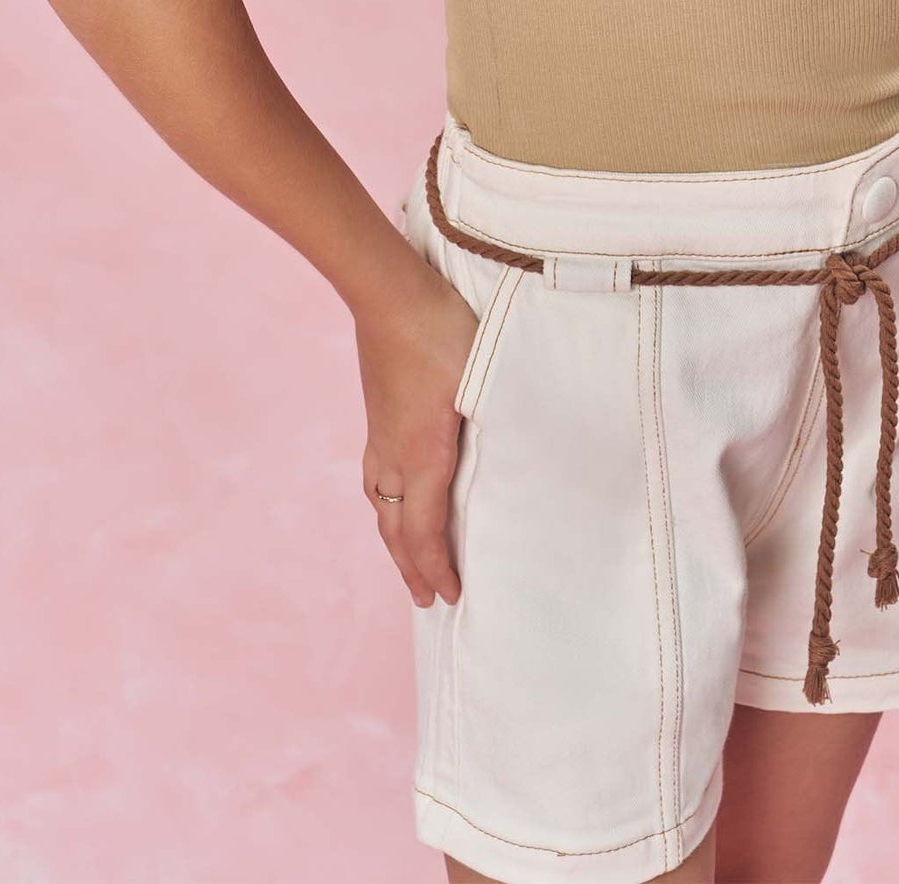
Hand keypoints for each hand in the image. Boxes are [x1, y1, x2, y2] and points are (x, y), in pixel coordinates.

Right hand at [353, 264, 479, 608]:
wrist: (392, 296)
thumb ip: (499, 422)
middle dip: (411, 568)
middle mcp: (392, 455)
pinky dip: (385, 504)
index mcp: (421, 455)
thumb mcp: (483, 381)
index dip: (436, 569)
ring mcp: (380, 436)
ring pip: (380, 503)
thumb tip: (523, 456)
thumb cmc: (444, 334)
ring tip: (407, 558)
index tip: (450, 597)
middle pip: (395, 528)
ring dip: (394, 539)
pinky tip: (392, 496)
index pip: (424, 531)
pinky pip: (375, 476)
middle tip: (426, 601)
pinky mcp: (377, 417)